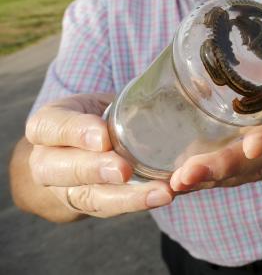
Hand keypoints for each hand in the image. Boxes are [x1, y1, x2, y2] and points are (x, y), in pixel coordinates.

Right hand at [25, 94, 174, 217]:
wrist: (83, 151)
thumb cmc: (97, 116)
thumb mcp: (99, 100)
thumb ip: (129, 97)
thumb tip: (183, 84)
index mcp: (46, 126)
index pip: (50, 127)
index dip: (75, 132)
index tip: (102, 137)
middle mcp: (47, 161)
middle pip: (59, 170)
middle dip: (94, 170)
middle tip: (124, 170)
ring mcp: (66, 189)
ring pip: (90, 197)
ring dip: (126, 197)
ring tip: (159, 193)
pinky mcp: (90, 205)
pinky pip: (112, 208)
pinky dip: (139, 203)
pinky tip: (163, 196)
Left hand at [168, 57, 261, 191]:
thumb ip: (261, 69)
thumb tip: (200, 78)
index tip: (251, 147)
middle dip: (224, 166)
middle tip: (187, 174)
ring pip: (251, 171)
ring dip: (215, 179)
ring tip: (179, 184)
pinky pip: (246, 173)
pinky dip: (217, 179)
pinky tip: (187, 184)